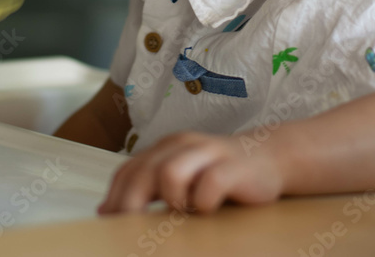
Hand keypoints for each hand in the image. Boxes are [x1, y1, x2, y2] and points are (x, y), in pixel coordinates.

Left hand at [97, 132, 283, 214]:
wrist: (269, 156)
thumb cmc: (219, 172)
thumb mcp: (180, 174)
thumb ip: (147, 186)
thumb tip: (106, 211)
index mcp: (166, 147)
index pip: (128, 170)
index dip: (115, 198)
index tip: (110, 221)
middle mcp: (183, 145)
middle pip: (143, 172)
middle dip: (131, 204)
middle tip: (133, 230)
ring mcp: (209, 153)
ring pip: (170, 173)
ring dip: (171, 199)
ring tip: (182, 212)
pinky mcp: (233, 166)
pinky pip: (209, 184)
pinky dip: (203, 202)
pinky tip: (207, 209)